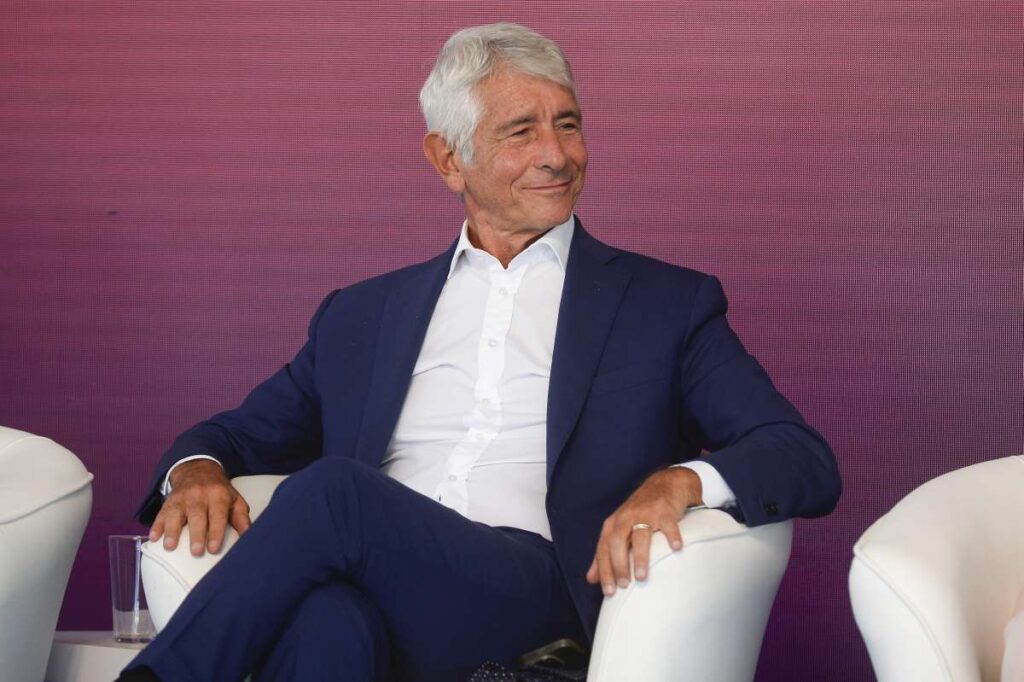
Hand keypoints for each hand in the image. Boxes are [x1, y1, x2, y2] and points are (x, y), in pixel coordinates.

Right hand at [148, 459, 250, 555]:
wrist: (198, 469)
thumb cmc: (219, 491)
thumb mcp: (234, 500)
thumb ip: (242, 518)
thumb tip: (249, 536)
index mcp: (218, 495)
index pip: (218, 515)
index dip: (216, 532)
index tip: (214, 548)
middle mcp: (199, 495)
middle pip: (197, 515)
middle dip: (196, 534)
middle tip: (196, 552)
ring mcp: (182, 497)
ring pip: (175, 513)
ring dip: (171, 530)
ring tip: (169, 546)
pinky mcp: (168, 501)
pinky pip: (161, 513)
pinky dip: (156, 525)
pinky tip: (154, 538)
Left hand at [585, 467, 701, 595]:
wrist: (665, 483)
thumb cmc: (640, 512)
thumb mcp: (618, 529)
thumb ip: (605, 553)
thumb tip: (590, 579)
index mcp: (613, 524)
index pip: (604, 549)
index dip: (604, 571)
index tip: (609, 592)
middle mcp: (626, 518)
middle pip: (618, 542)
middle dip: (619, 565)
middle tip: (624, 585)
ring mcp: (646, 513)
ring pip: (640, 536)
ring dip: (639, 557)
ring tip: (641, 577)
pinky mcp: (665, 511)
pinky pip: (668, 525)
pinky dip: (672, 536)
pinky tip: (676, 548)